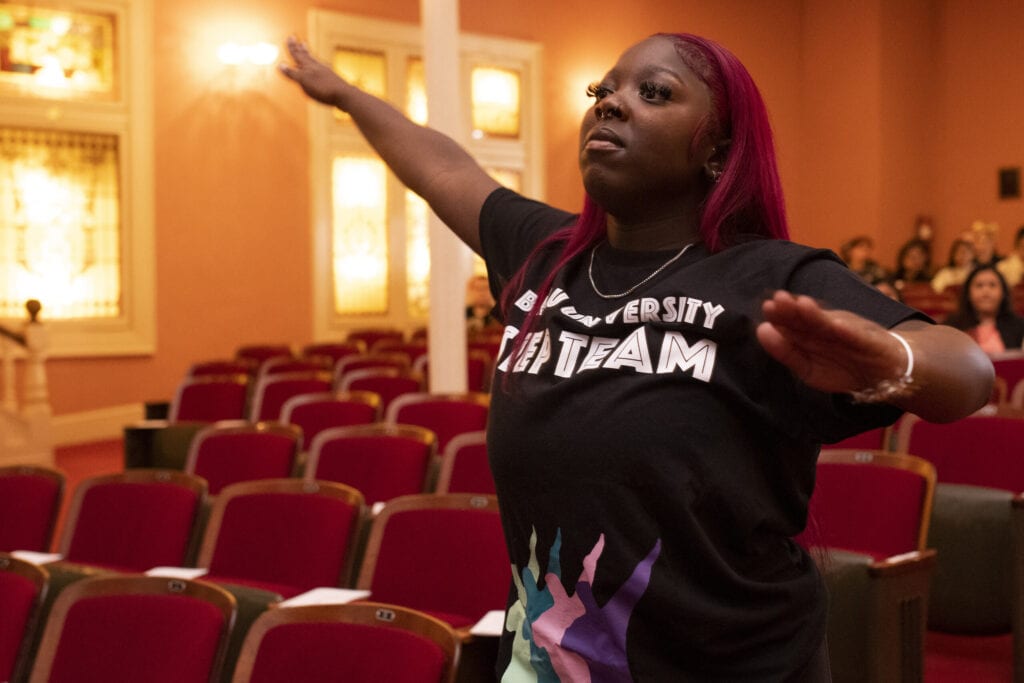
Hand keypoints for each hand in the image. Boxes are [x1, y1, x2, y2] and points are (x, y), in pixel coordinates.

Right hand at [278, 36, 347, 106]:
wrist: (344, 95)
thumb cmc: (323, 89)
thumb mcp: (305, 82)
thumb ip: (293, 74)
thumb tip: (280, 65)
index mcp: (308, 67)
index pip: (297, 55)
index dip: (292, 48)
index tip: (289, 38)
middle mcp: (316, 66)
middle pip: (305, 55)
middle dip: (298, 47)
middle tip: (295, 38)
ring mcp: (324, 72)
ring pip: (313, 60)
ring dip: (307, 53)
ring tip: (304, 46)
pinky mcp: (331, 79)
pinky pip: (319, 68)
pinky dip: (315, 64)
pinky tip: (318, 66)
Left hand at [756, 290, 907, 395]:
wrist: (886, 374)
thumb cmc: (844, 367)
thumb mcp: (808, 368)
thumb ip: (786, 352)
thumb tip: (761, 330)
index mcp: (811, 333)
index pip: (792, 323)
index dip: (780, 316)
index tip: (767, 309)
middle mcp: (827, 328)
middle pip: (807, 319)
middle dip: (793, 310)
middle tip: (776, 301)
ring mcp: (847, 332)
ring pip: (829, 322)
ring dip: (816, 314)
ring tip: (801, 304)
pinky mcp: (867, 341)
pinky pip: (857, 336)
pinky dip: (848, 331)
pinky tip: (837, 326)